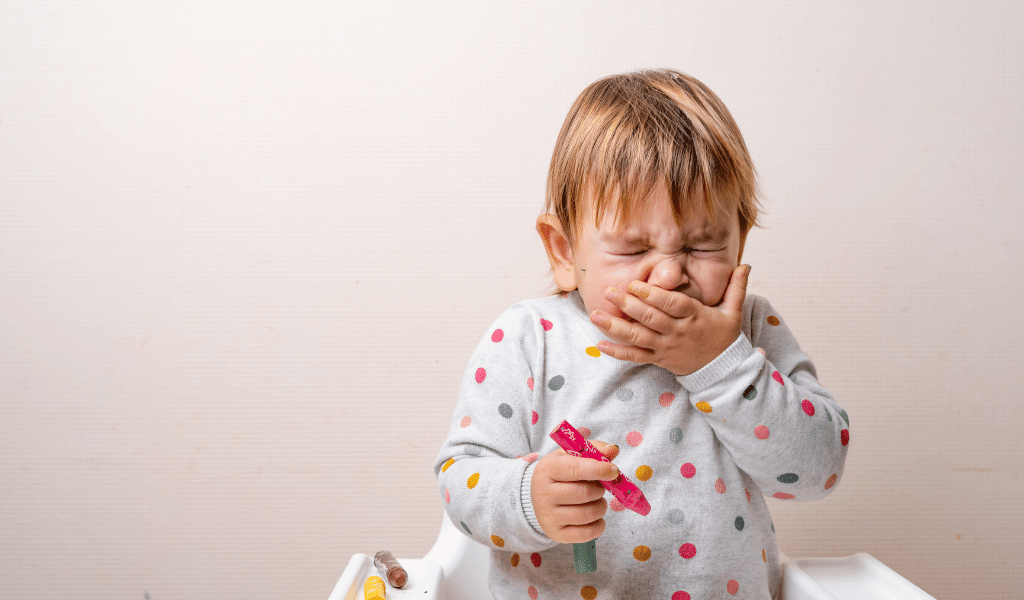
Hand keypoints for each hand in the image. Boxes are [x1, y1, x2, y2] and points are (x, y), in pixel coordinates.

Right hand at [530, 440, 619, 543]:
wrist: (537, 496)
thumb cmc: (560, 473)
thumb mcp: (571, 456)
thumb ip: (593, 450)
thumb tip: (613, 450)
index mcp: (548, 469)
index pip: (575, 469)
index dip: (598, 469)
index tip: (613, 471)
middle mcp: (544, 493)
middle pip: (584, 493)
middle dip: (600, 490)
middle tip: (600, 488)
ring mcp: (548, 516)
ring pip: (587, 514)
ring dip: (601, 507)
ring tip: (597, 501)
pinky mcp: (555, 533)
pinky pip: (587, 534)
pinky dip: (599, 526)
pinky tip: (596, 517)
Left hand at [589, 264, 749, 375]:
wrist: (723, 371)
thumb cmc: (725, 337)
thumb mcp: (734, 312)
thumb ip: (736, 288)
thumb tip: (746, 265)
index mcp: (694, 317)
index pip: (671, 305)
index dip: (653, 296)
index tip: (636, 285)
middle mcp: (677, 332)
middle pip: (650, 319)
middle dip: (628, 305)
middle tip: (609, 292)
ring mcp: (665, 348)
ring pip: (638, 337)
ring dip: (615, 327)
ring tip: (595, 315)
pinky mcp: (658, 359)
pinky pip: (635, 357)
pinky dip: (617, 352)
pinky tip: (600, 344)